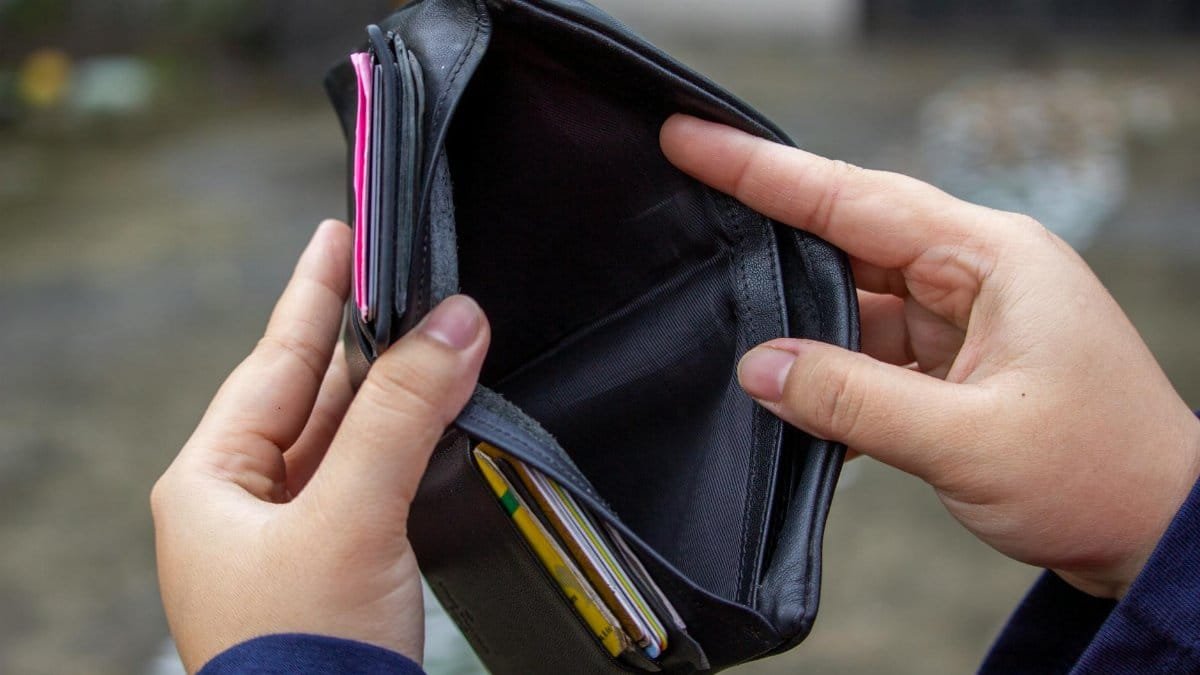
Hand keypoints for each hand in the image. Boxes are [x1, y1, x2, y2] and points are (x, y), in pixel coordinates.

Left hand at [151, 220, 489, 671]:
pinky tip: (436, 415)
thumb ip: (402, 416)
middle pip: (311, 395)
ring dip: (394, 390)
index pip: (272, 362)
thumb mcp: (350, 518)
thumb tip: (456, 323)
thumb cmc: (301, 660)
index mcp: (211, 485)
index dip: (312, 294)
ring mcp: (291, 538)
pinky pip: (372, 479)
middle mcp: (243, 506)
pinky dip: (408, 443)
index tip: (341, 233)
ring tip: (435, 330)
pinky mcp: (339, 565)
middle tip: (404, 272)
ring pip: (347, 437)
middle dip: (363, 337)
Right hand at [661, 115, 1199, 598]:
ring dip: (802, 329)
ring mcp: (965, 318)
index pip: (854, 198)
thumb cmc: (1099, 474)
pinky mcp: (954, 362)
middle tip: (685, 215)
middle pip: (846, 238)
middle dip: (768, 235)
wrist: (1158, 532)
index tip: (692, 140)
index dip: (762, 170)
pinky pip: (870, 351)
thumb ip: (851, 400)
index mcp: (992, 257)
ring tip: (736, 340)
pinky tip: (794, 399)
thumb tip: (757, 369)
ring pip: (853, 301)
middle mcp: (976, 273)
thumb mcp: (968, 440)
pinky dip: (831, 373)